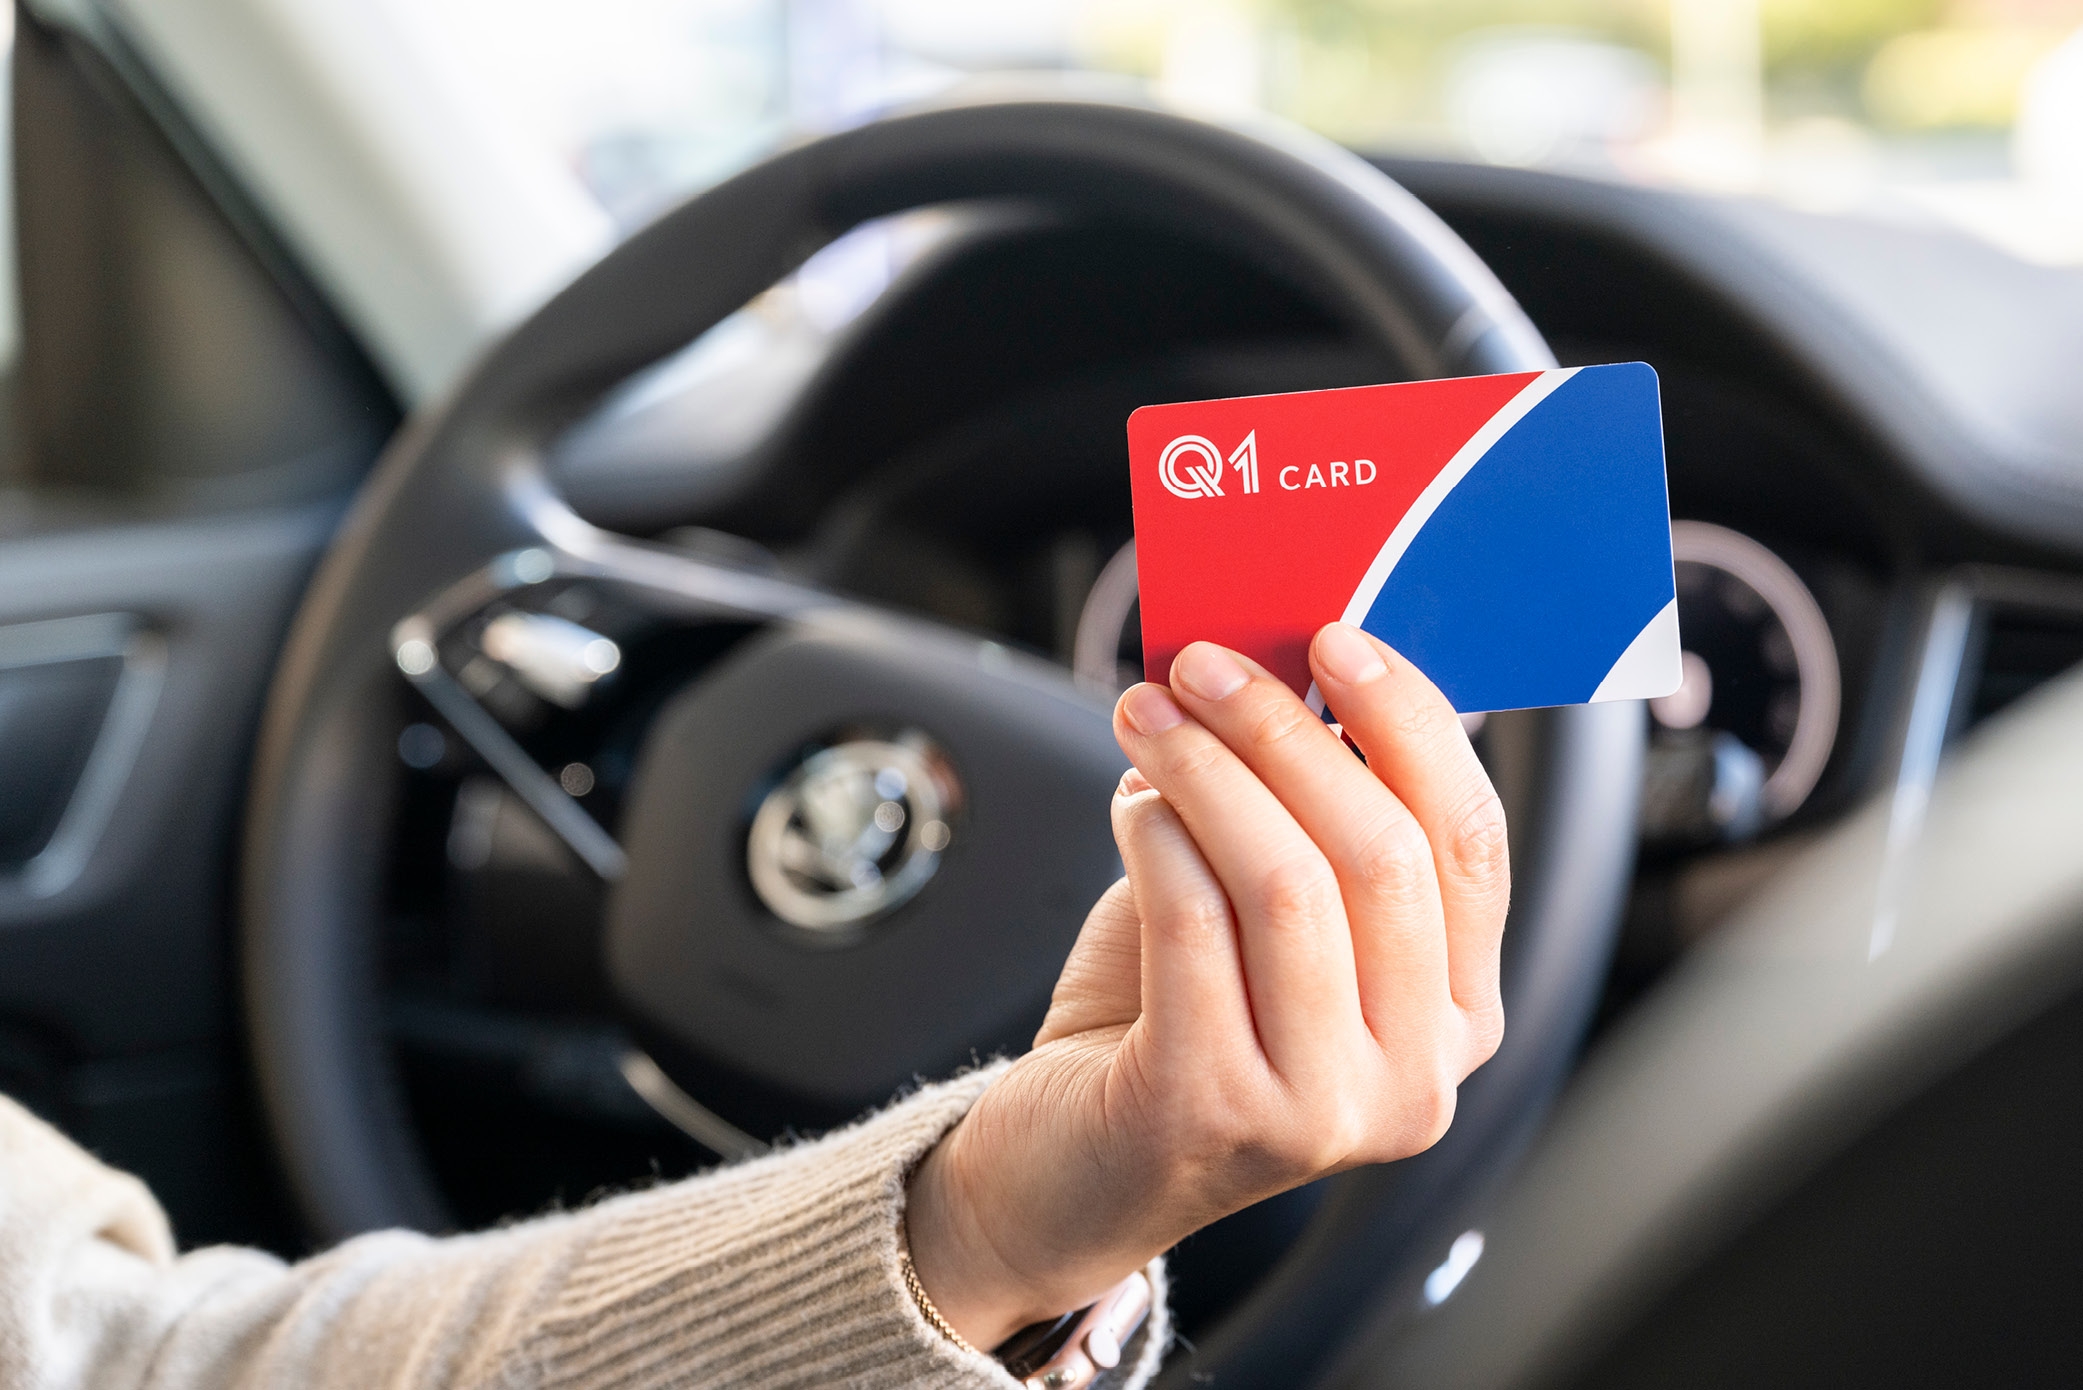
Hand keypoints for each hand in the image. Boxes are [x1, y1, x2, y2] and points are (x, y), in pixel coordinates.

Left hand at [904, 623, 1510, 1347]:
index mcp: (1455, 1016)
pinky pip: (1196, 924)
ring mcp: (1322, 1111)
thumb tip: (1303, 668)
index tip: (1335, 640)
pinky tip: (1132, 802)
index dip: (1409, 724)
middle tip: (1204, 667)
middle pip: (1381, 852)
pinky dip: (1158, 836)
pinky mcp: (1213, 1112)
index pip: (1468, 843)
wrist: (1069, 1165)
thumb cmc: (1170, 1019)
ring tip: (1147, 717)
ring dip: (1207, 768)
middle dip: (1285, 730)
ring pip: (1289, 882)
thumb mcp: (1267, 915)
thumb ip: (1310, 817)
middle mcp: (1414, 1078)